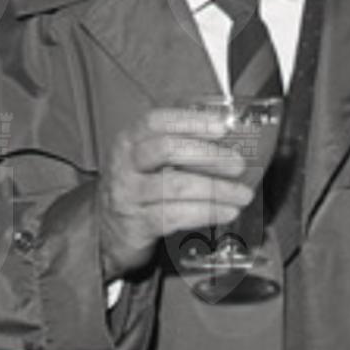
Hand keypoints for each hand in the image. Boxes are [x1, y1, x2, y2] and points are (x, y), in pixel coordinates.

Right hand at [98, 107, 252, 281]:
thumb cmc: (139, 186)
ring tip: (242, 194)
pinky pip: (175, 215)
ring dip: (216, 190)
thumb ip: (180, 143)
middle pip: (167, 149)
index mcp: (130, 140)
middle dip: (209, 155)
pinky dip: (206, 213)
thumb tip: (230, 134)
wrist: (107, 229)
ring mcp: (128, 194)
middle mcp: (124, 164)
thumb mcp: (148, 159)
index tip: (223, 126)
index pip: (157, 121)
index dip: (192, 121)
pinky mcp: (136, 223)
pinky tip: (226, 212)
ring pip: (175, 185)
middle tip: (238, 164)